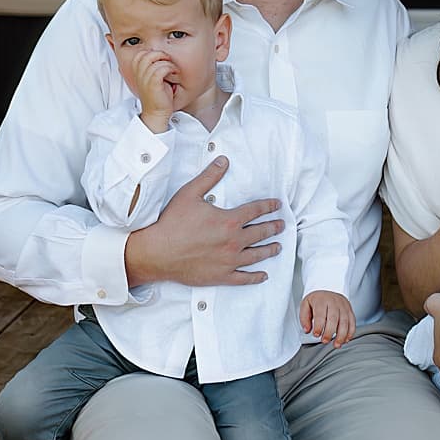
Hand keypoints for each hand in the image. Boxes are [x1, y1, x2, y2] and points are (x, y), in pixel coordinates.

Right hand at [124, 157, 284, 287]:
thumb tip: (223, 161)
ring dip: (269, 250)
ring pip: (257, 256)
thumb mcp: (190, 193)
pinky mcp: (222, 276)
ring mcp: (229, 261)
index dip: (268, 206)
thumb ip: (209, 176)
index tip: (277, 205)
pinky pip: (244, 278)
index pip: (255, 211)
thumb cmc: (172, 223)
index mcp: (229, 220)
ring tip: (278, 247)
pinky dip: (256, 277)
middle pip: (260, 233)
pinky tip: (263, 275)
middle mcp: (234, 241)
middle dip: (273, 228)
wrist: (158, 252)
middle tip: (281, 225)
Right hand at [131, 50, 175, 129]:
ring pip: (154, 61)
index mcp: (137, 73)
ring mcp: (145, 80)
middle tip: (168, 60)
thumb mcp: (152, 80)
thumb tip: (161, 56)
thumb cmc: (158, 98)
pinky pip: (160, 69)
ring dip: (167, 62)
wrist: (157, 114)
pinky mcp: (153, 85)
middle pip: (146, 55)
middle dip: (160, 54)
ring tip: (173, 68)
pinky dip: (170, 68)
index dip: (152, 53)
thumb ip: (152, 68)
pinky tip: (174, 72)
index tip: (162, 59)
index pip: (139, 55)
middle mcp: (139, 76)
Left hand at [300, 290, 354, 344]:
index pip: (321, 314)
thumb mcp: (306, 305)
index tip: (316, 334)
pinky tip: (345, 340)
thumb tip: (307, 330)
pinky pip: (352, 322)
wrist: (329, 291)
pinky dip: (350, 333)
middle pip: (334, 318)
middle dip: (329, 332)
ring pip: (345, 322)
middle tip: (325, 341)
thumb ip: (304, 318)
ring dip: (341, 335)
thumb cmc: (317, 301)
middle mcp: (334, 302)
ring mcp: (343, 306)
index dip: (319, 326)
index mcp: (322, 300)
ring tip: (337, 344)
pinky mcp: (350, 311)